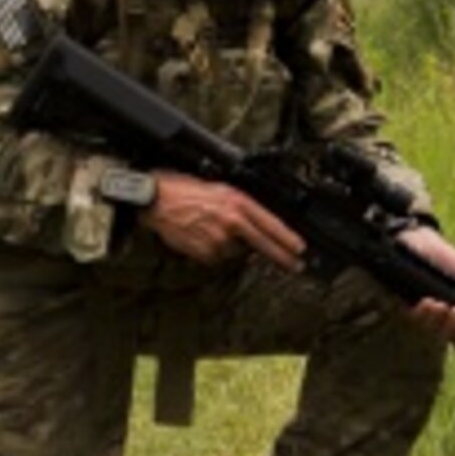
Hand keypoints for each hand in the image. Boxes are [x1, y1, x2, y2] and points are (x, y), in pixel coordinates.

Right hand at [142, 171, 305, 270]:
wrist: (154, 199)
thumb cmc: (182, 189)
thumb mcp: (218, 189)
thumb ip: (239, 207)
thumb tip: (254, 224)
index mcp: (236, 201)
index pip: (270, 224)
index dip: (287, 238)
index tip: (300, 249)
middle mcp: (231, 221)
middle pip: (263, 245)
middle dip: (282, 257)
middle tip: (296, 266)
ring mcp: (218, 239)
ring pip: (236, 252)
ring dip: (232, 246)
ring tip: (210, 229)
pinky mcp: (205, 253)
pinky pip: (216, 257)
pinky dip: (213, 251)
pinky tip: (201, 236)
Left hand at [395, 226, 454, 350]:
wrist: (416, 241)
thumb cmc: (446, 259)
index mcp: (454, 318)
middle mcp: (435, 322)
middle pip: (443, 341)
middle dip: (451, 331)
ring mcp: (416, 317)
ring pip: (425, 333)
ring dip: (435, 322)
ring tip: (440, 304)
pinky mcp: (397, 309)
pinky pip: (407, 321)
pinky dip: (419, 315)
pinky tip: (426, 302)